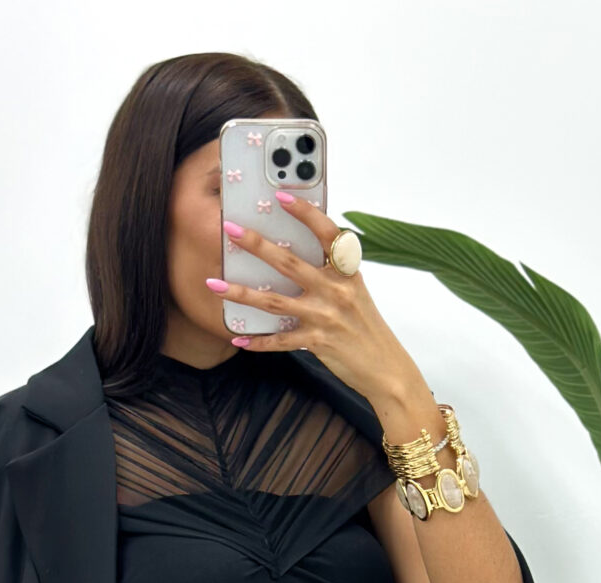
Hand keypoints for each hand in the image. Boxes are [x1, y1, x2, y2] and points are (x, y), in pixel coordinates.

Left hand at [208, 191, 416, 407]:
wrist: (386, 368)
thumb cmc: (366, 326)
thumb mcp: (355, 291)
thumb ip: (330, 273)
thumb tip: (292, 256)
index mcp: (347, 271)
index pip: (326, 232)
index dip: (305, 212)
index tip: (281, 196)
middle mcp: (336, 289)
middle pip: (289, 262)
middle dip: (256, 244)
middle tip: (230, 229)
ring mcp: (325, 316)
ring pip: (275, 301)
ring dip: (241, 292)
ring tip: (214, 284)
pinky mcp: (318, 342)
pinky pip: (280, 340)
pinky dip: (258, 342)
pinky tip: (238, 340)